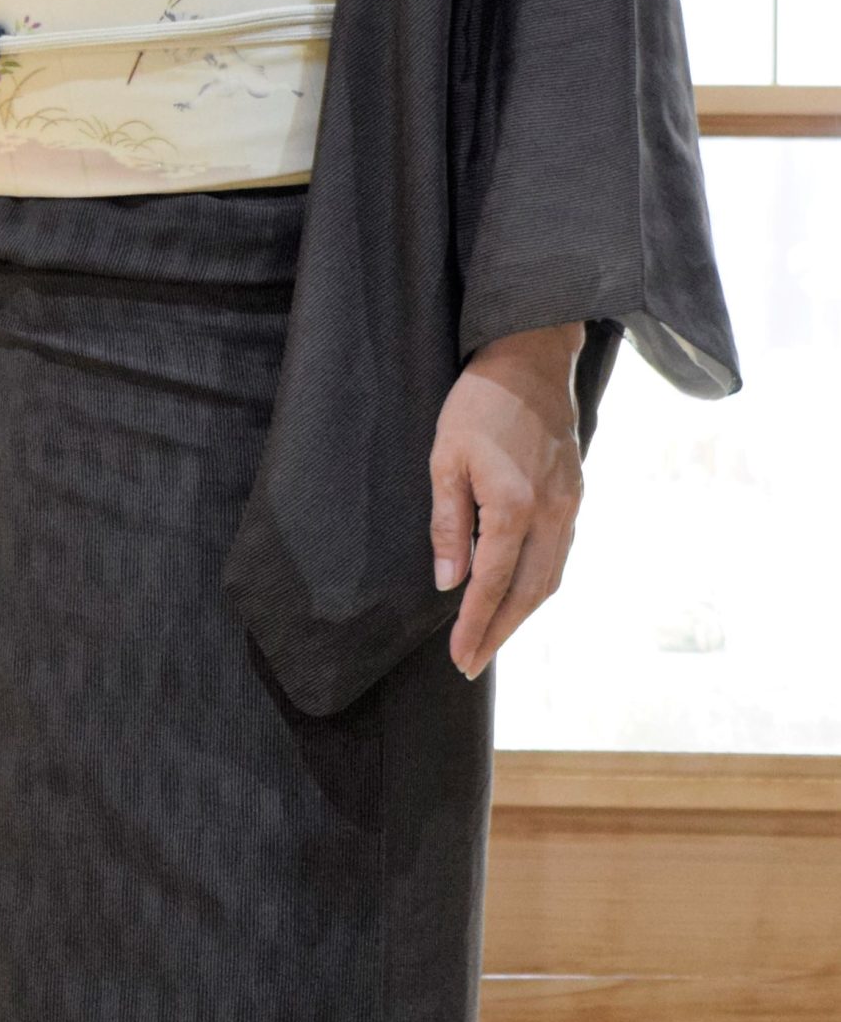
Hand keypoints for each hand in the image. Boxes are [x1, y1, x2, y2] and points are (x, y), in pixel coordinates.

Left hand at [429, 322, 585, 679]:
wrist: (533, 359)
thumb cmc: (479, 404)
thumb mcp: (444, 460)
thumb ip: (447, 524)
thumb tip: (448, 581)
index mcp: (514, 506)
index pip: (492, 583)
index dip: (475, 624)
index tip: (459, 656)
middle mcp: (551, 512)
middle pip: (530, 592)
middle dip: (501, 632)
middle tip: (472, 663)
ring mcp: (570, 504)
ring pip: (552, 577)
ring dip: (523, 614)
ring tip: (493, 638)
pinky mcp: (577, 493)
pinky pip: (561, 553)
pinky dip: (540, 583)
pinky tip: (519, 595)